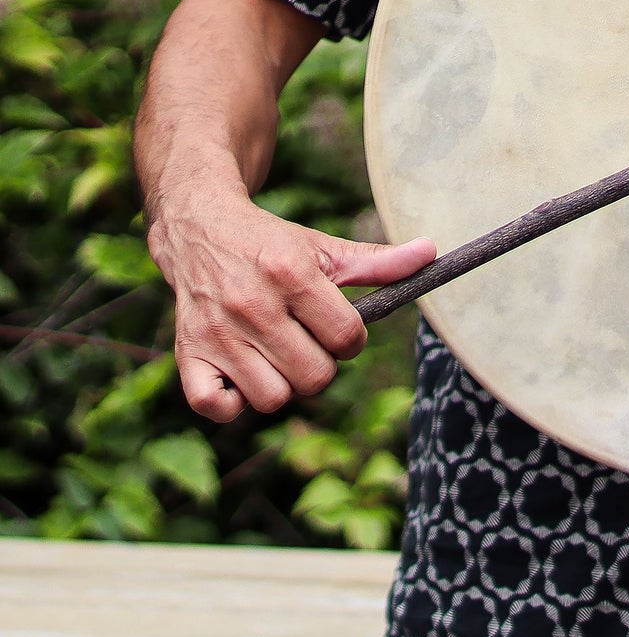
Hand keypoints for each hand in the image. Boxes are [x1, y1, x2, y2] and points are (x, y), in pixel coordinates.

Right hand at [148, 191, 435, 421]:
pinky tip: (240, 375)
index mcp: (292, 275)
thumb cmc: (272, 246)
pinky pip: (217, 407)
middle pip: (315, 377)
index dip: (351, 341)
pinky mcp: (188, 354)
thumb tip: (432, 253)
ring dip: (281, 384)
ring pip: (273, 398)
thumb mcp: (324, 249)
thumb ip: (378, 262)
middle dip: (320, 365)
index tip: (336, 329)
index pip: (347, 338)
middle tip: (305, 342)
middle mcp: (252, 305)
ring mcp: (217, 333)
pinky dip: (233, 402)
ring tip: (274, 354)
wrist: (198, 229)